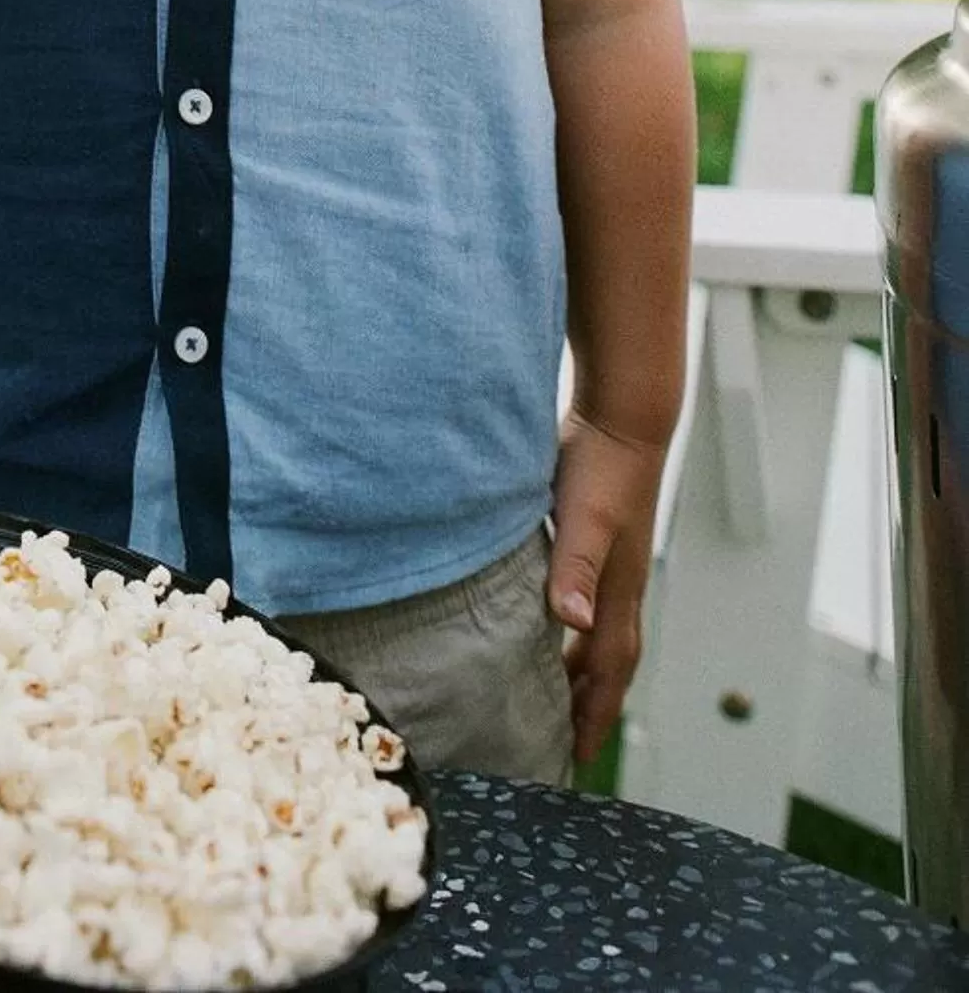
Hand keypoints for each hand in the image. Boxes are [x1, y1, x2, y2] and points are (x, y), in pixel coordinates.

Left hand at [548, 409, 669, 766]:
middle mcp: (620, 584)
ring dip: (583, 668)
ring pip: (601, 631)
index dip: (595, 714)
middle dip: (592, 704)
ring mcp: (613, 562)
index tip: (578, 756)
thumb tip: (573, 625)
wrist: (621, 416)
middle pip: (611, 660)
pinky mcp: (595, 538)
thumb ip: (576, 568)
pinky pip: (587, 600)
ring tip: (556, 695)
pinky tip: (550, 621)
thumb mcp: (586, 519)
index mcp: (618, 590)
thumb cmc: (602, 466)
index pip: (610, 669)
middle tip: (566, 742)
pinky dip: (574, 625)